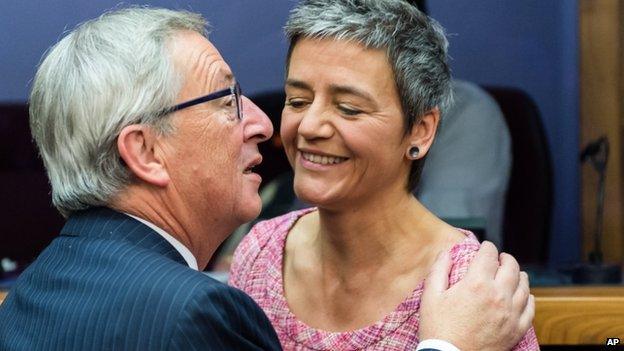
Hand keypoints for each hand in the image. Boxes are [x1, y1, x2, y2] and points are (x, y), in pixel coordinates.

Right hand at [418, 241, 533, 350]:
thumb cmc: (439, 329)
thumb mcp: (430, 296)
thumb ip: (439, 270)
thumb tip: (447, 253)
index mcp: (476, 284)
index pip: (489, 255)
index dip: (487, 247)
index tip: (485, 247)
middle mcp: (498, 295)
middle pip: (511, 267)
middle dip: (505, 258)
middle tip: (500, 258)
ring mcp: (510, 313)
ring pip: (524, 286)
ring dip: (519, 275)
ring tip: (514, 273)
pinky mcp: (516, 330)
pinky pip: (530, 308)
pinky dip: (529, 298)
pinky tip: (524, 295)